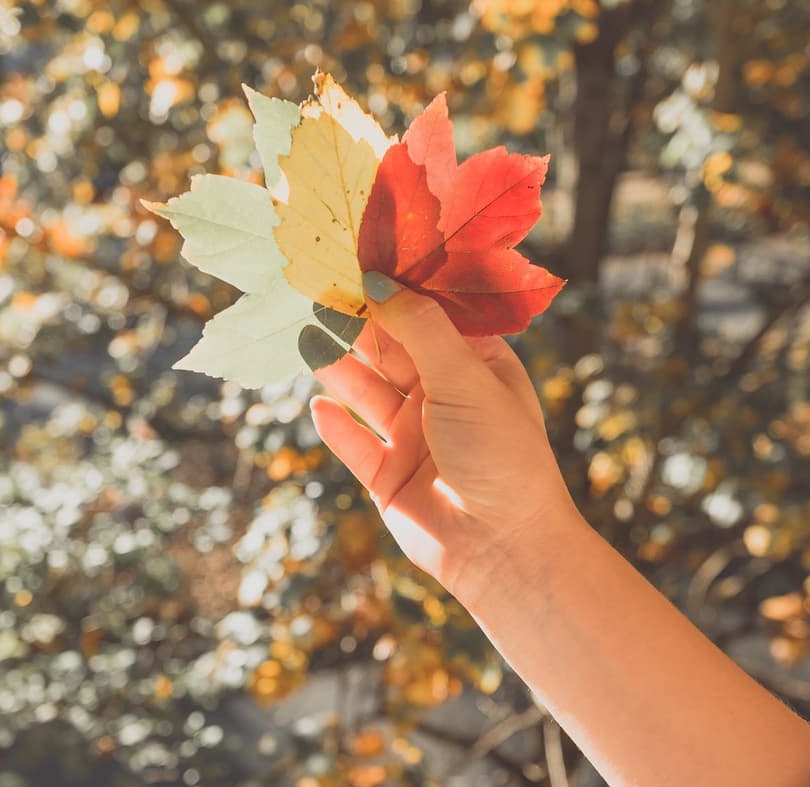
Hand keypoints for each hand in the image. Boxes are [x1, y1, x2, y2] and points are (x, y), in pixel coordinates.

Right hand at [311, 271, 578, 607]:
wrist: (504, 550)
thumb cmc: (502, 454)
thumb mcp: (465, 378)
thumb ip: (418, 328)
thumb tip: (376, 279)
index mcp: (475, 365)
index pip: (427, 315)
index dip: (392, 290)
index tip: (353, 258)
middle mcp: (443, 395)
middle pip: (389, 350)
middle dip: (355, 324)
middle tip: (313, 290)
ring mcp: (414, 437)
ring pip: (366, 392)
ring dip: (338, 368)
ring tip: (304, 336)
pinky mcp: (388, 477)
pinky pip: (355, 444)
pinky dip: (336, 426)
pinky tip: (318, 406)